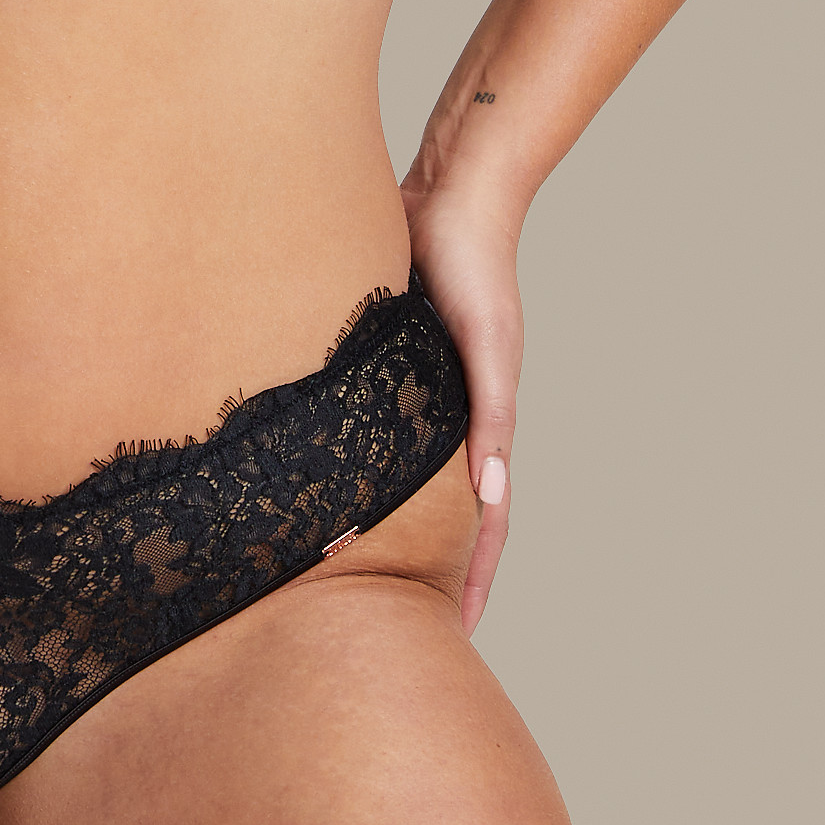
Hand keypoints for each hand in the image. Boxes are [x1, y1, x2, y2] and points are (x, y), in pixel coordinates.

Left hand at [402, 178, 522, 637]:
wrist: (449, 193)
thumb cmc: (474, 265)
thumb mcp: (487, 344)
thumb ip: (493, 417)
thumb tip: (493, 494)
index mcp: (484, 418)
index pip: (487, 515)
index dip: (476, 573)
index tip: (461, 631)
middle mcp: (452, 411)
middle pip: (445, 506)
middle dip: (433, 565)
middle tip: (402, 622)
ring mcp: (420, 388)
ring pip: (406, 471)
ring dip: (396, 520)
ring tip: (361, 570)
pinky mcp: (385, 356)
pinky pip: (374, 424)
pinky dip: (365, 462)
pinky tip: (331, 479)